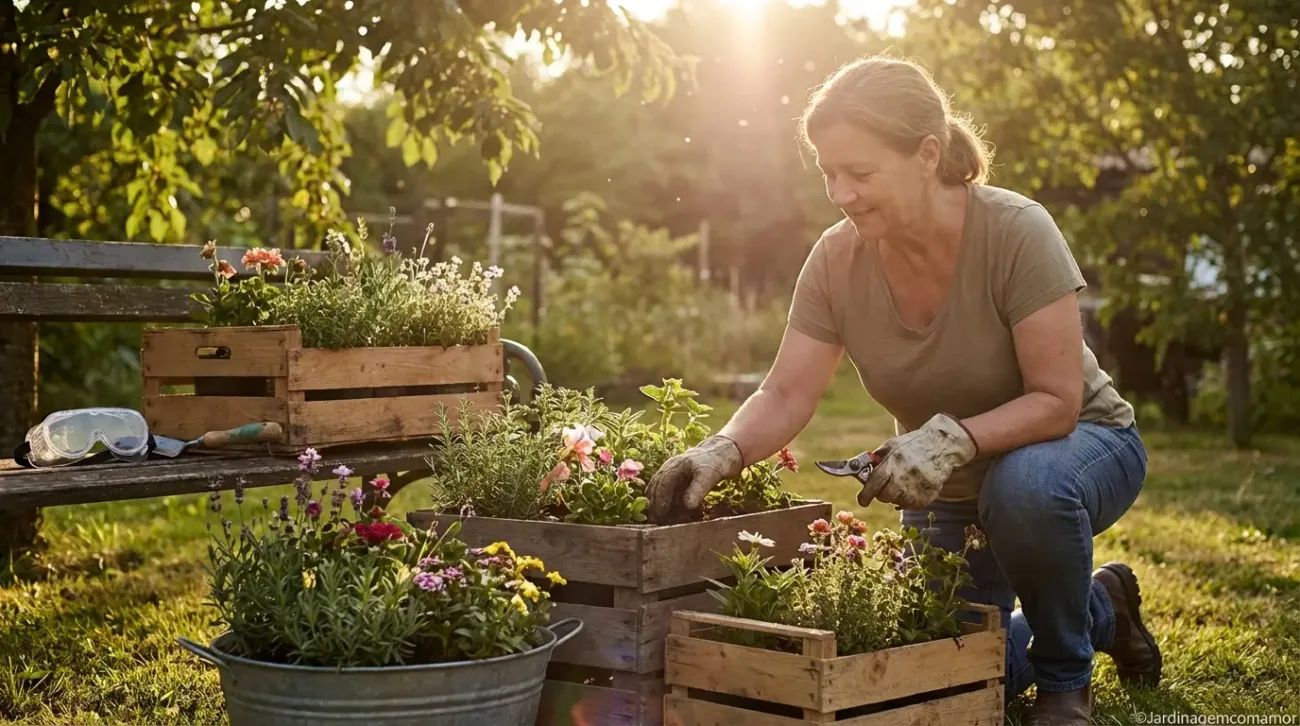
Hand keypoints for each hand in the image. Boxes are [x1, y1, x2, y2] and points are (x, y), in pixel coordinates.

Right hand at [645, 435, 744, 522]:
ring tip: (662, 519)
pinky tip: (672, 512)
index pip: (660, 486)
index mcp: (673, 466)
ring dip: (661, 504)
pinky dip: (669, 501)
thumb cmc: (716, 463)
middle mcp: (670, 469)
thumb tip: (687, 506)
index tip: (658, 518)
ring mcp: (674, 472)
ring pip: (661, 490)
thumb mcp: (708, 476)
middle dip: (655, 505)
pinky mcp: (681, 478)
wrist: (725, 452)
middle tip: (656, 522)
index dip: (658, 503)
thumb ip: (697, 490)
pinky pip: (670, 491)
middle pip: (657, 488)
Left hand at [857, 414, 977, 508]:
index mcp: (893, 462)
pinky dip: (908, 499)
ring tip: (902, 481)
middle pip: (884, 497)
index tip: (862, 500)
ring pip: (897, 502)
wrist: (941, 446)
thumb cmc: (911, 445)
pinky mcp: (928, 496)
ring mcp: (918, 488)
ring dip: (896, 495)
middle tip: (885, 485)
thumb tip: (858, 473)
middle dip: (881, 493)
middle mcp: (905, 477)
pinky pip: (911, 505)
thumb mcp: (890, 446)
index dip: (865, 495)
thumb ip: (874, 461)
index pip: (874, 485)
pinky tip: (912, 486)